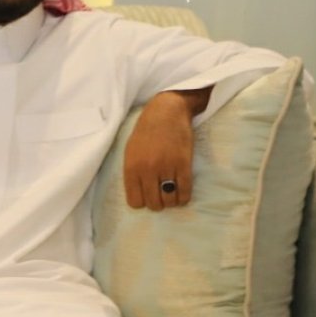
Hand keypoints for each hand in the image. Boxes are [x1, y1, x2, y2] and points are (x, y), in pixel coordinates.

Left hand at [123, 88, 207, 211]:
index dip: (142, 202)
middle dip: (158, 203)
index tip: (147, 196)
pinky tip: (182, 195)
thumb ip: (132, 174)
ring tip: (172, 194)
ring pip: (169, 200)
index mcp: (131, 168)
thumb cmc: (145, 133)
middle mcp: (147, 170)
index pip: (135, 202)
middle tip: (161, 196)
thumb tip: (138, 195)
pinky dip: (184, 198)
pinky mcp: (183, 164)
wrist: (166, 112)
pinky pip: (185, 191)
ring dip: (172, 201)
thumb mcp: (130, 153)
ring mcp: (166, 167)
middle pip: (153, 204)